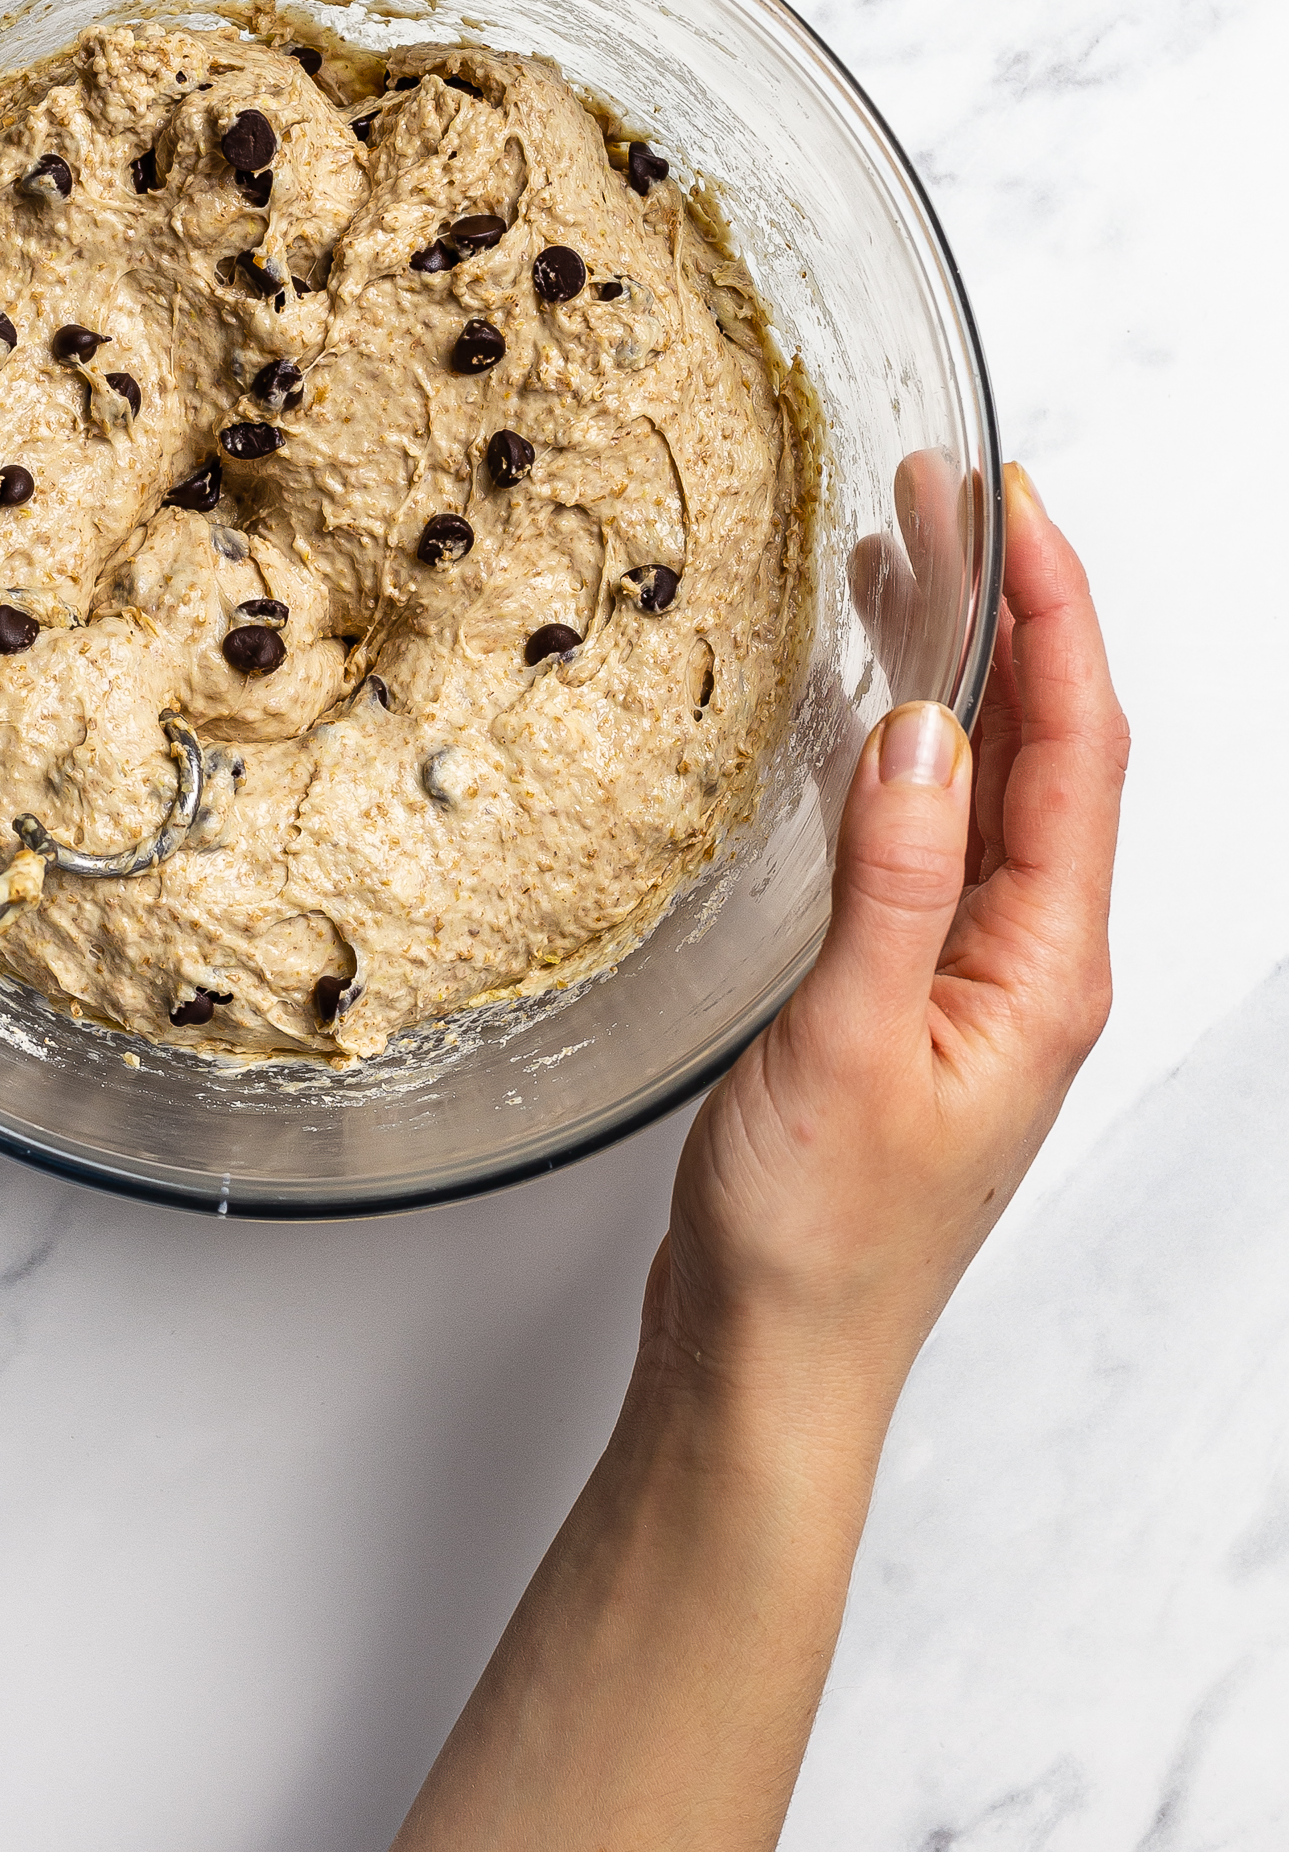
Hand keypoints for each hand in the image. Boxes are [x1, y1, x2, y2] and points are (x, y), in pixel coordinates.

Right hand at [354, 466, 1127, 1851]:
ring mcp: (971, 978)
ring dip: (954, 668)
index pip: (1079, 746)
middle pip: (1047, 747)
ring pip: (986, 784)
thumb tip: (924, 729)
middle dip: (1007, 607)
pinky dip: (899, 749)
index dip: (1054, 610)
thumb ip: (897, 879)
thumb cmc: (820, 1236)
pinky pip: (927, 836)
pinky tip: (852, 713)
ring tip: (896, 560)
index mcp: (1047, 966)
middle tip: (942, 492)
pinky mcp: (907, 994)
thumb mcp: (853, 1041)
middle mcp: (1029, 962)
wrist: (773, 1360)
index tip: (1012, 498)